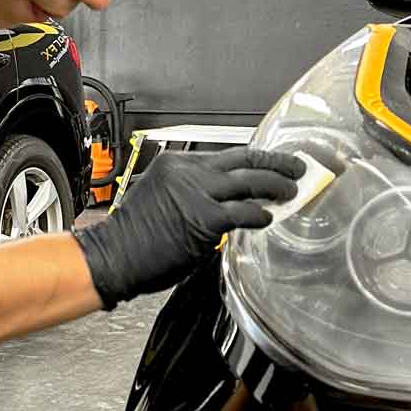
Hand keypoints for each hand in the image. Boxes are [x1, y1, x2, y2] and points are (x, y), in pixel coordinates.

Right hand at [74, 148, 302, 308]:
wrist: (114, 255)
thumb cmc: (133, 236)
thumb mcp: (159, 196)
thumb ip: (191, 192)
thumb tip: (227, 200)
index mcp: (176, 163)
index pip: (227, 155)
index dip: (255, 159)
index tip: (272, 162)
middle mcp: (188, 171)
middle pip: (245, 159)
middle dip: (276, 163)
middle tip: (296, 166)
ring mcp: (198, 193)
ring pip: (250, 182)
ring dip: (276, 186)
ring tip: (291, 191)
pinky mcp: (206, 218)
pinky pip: (244, 212)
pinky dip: (260, 214)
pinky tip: (268, 217)